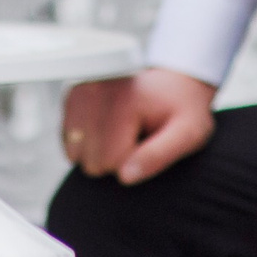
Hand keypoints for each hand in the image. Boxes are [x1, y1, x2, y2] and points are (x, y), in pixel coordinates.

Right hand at [60, 68, 214, 183]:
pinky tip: (108, 129)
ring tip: (123, 134)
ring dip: (98, 151)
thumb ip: (159, 155)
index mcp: (124, 100)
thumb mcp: (188, 132)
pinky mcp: (71, 95)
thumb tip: (124, 176)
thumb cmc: (182, 108)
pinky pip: (68, 139)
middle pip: (90, 161)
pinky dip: (86, 141)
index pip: (110, 161)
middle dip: (114, 159)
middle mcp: (96, 90)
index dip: (133, 162)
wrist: (174, 79)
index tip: (150, 142)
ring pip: (74, 152)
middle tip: (138, 138)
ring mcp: (80, 91)